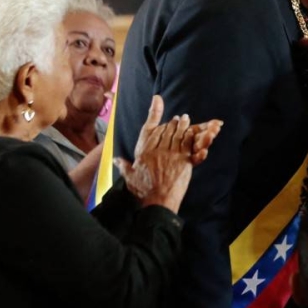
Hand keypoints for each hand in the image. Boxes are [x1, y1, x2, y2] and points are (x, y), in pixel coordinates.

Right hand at [116, 96, 222, 211]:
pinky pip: (187, 144)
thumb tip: (114, 160)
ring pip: (177, 135)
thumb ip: (123, 166)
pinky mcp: (183, 160)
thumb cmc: (143, 191)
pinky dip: (190, 136)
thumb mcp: (130, 177)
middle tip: (179, 117)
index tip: (160, 106)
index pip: (151, 130)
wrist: (158, 202)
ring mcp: (171, 154)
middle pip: (166, 130)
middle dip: (173, 123)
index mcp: (144, 151)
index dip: (156, 116)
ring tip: (186, 119)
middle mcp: (157, 149)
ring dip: (182, 125)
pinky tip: (192, 131)